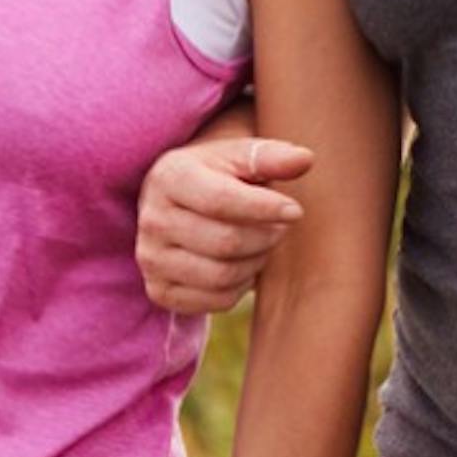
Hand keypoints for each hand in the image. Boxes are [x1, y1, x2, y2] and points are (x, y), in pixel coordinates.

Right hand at [137, 131, 312, 313]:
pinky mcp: (159, 290)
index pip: (221, 200)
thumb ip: (272, 156)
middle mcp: (152, 219)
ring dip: (255, 262)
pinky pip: (215, 300)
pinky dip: (240, 287)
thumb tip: (305, 159)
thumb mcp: (241, 156)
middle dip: (264, 237)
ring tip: (262, 244)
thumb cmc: (220, 175)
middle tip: (280, 228)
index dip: (265, 208)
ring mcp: (151, 259)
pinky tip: (243, 264)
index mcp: (169, 176)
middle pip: (225, 242)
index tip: (295, 210)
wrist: (183, 203)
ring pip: (222, 275)